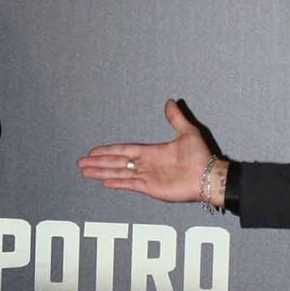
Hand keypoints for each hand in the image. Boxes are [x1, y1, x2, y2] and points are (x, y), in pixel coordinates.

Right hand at [78, 98, 220, 202]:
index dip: (108, 150)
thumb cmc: (201, 156)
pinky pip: (130, 184)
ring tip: (86, 171)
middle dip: (98, 162)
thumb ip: (175, 118)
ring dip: (102, 172)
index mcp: (152, 152)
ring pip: (119, 173)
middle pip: (116, 162)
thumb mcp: (187, 132)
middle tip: (81, 162)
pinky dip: (118, 182)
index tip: (94, 151)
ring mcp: (147, 177)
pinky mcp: (151, 188)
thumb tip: (170, 102)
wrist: (208, 176)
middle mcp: (146, 165)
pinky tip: (105, 182)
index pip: (124, 150)